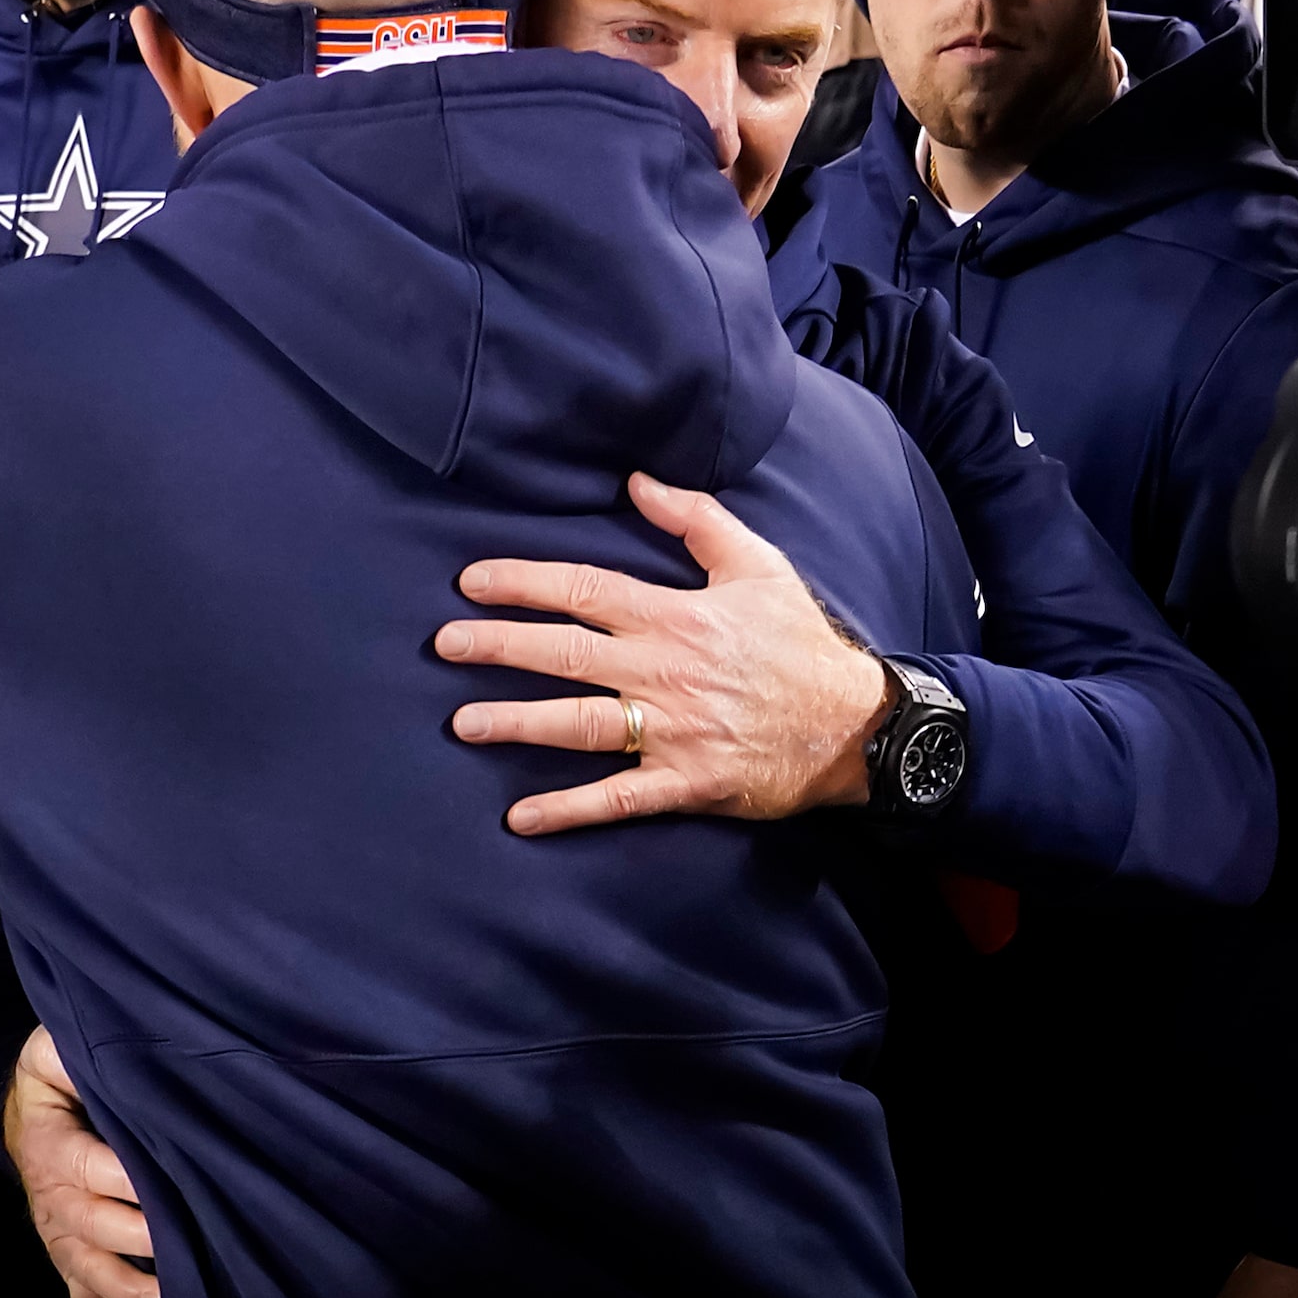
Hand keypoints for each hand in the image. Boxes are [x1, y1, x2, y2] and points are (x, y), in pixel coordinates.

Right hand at [3, 1026, 158, 1297]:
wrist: (25, 1110)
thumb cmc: (55, 1074)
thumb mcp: (52, 1048)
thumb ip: (67, 1049)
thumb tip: (92, 1047)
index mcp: (49, 1145)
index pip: (86, 1166)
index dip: (124, 1178)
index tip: (163, 1183)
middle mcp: (50, 1198)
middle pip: (93, 1226)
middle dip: (140, 1239)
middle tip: (188, 1243)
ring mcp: (59, 1235)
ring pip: (90, 1271)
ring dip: (130, 1291)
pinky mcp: (68, 1257)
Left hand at [434, 470, 889, 834]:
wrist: (855, 724)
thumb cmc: (799, 642)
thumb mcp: (758, 565)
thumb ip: (696, 519)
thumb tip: (639, 480)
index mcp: (675, 616)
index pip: (584, 590)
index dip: (523, 583)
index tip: (471, 582)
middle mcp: (664, 671)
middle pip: (565, 654)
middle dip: (498, 646)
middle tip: (443, 645)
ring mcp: (672, 730)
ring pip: (580, 724)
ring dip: (517, 723)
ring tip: (462, 722)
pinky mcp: (685, 782)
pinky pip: (617, 797)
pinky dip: (568, 809)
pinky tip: (521, 817)